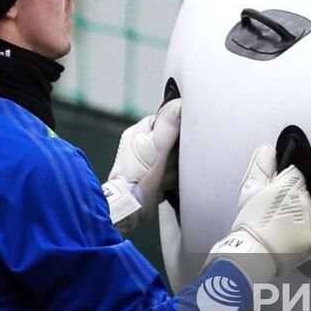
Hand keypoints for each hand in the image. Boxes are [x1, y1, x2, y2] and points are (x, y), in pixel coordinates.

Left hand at [102, 98, 180, 234]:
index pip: (167, 120)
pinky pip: (169, 171)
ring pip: (172, 156)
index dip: (177, 131)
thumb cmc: (140, 173)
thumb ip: (169, 124)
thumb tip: (180, 103)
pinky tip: (166, 184)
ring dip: (174, 167)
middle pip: (172, 139)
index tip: (179, 143)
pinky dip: (171, 177)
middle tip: (169, 164)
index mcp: (139, 130)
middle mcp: (140, 143)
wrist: (130, 206)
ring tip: (165, 177)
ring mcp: (145, 160)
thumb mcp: (156, 146)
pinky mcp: (150, 175)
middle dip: (176, 153)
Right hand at [203, 145, 310, 285]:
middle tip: (275, 215)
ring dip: (300, 219)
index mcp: (291, 185)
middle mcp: (305, 201)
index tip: (275, 197)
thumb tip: (268, 149)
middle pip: (304, 195)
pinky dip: (305, 238)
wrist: (251, 253)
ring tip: (282, 229)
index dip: (285, 186)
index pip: (296, 176)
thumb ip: (261, 167)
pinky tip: (290, 240)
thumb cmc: (249, 221)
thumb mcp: (250, 189)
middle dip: (293, 202)